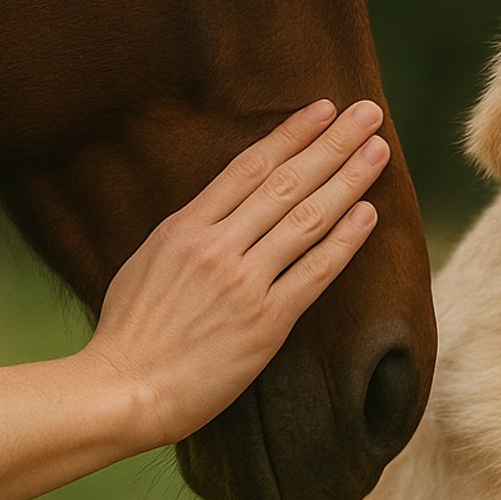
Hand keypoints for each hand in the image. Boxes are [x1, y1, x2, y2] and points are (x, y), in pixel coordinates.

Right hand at [81, 98, 389, 446]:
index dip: (291, 133)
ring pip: (308, 218)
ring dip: (349, 180)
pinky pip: (315, 272)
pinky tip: (368, 213)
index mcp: (185, 227)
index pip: (249, 166)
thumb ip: (188, 231)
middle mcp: (218, 247)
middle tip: (367, 112)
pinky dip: (345, 240)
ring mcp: (244, 283)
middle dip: (332, 142)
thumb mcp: (148, 261)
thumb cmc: (129, 332)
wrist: (121, 391)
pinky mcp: (266, 322)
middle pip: (288, 181)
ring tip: (379, 151)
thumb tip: (222, 208)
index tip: (322, 108)